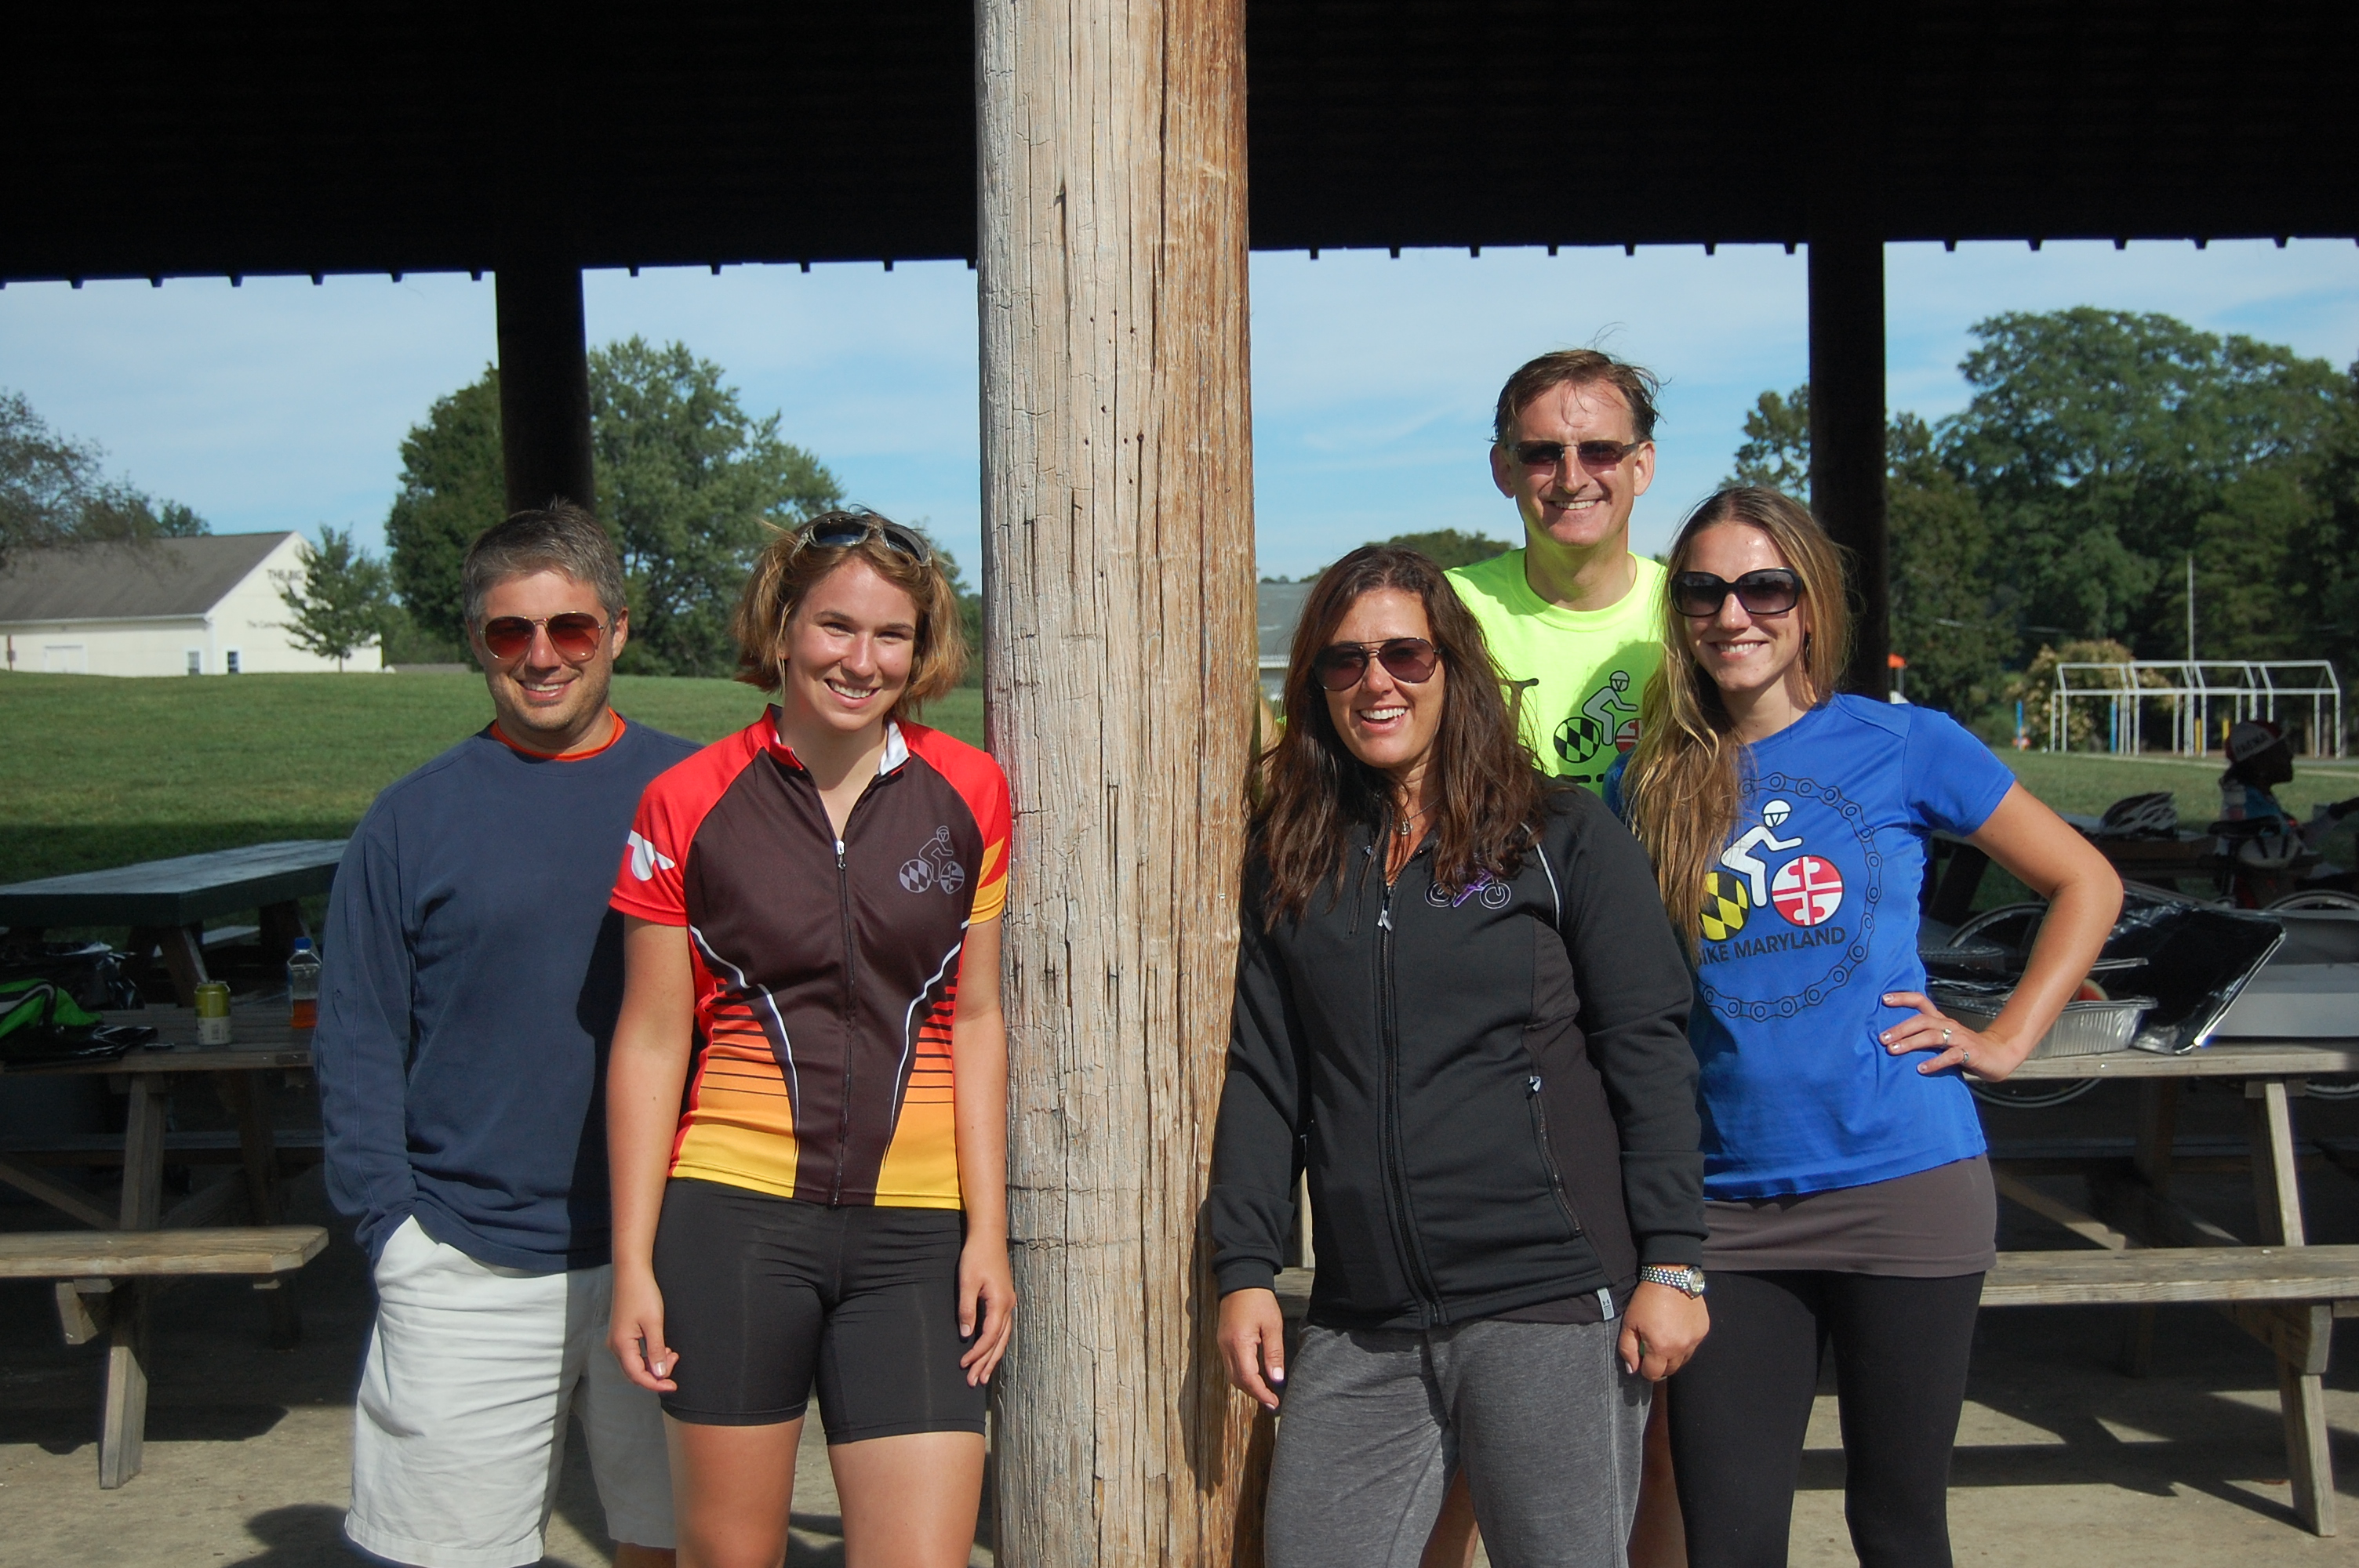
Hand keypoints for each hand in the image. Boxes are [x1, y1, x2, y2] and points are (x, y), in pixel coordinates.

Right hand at [608, 1267, 676, 1393]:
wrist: (631, 1272)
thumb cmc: (643, 1294)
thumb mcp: (654, 1323)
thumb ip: (656, 1351)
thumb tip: (660, 1374)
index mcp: (621, 1345)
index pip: (638, 1376)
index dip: (656, 1384)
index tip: (673, 1386)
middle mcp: (615, 1346)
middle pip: (635, 1373)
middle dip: (656, 1374)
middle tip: (675, 1361)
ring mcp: (617, 1340)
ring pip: (635, 1364)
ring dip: (654, 1364)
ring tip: (672, 1352)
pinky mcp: (622, 1334)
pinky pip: (635, 1354)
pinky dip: (649, 1355)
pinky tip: (663, 1347)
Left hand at [957, 1232, 1016, 1386]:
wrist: (989, 1236)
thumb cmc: (977, 1256)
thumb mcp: (967, 1281)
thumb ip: (967, 1309)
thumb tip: (966, 1335)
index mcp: (1000, 1303)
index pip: (990, 1336)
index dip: (977, 1352)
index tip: (964, 1365)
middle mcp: (1008, 1306)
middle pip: (999, 1342)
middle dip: (987, 1363)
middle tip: (975, 1382)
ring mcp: (1008, 1303)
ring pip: (1003, 1337)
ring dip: (992, 1357)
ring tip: (983, 1375)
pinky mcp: (1004, 1300)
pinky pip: (1002, 1329)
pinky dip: (995, 1344)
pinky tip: (989, 1352)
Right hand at [1217, 1288, 1287, 1409]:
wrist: (1241, 1280)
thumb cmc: (1259, 1300)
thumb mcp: (1272, 1326)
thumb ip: (1274, 1354)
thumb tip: (1277, 1379)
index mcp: (1239, 1343)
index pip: (1248, 1378)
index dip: (1261, 1393)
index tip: (1274, 1403)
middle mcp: (1226, 1347)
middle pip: (1237, 1381)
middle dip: (1254, 1393)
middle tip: (1271, 1401)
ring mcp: (1222, 1344)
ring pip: (1232, 1375)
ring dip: (1248, 1386)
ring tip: (1265, 1391)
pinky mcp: (1222, 1341)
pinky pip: (1230, 1365)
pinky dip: (1242, 1375)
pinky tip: (1255, 1376)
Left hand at [1618, 1281, 1707, 1380]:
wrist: (1670, 1276)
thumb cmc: (1647, 1299)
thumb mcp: (1629, 1323)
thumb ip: (1628, 1349)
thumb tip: (1632, 1369)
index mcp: (1661, 1348)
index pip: (1653, 1374)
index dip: (1644, 1370)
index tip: (1641, 1360)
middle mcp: (1681, 1348)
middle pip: (1670, 1370)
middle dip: (1659, 1365)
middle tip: (1652, 1351)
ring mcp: (1695, 1340)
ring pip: (1684, 1359)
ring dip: (1674, 1356)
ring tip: (1665, 1340)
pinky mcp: (1703, 1330)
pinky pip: (1693, 1345)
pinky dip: (1685, 1343)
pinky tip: (1677, 1329)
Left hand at [1879, 991, 2025, 1081]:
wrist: (1998, 1055)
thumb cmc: (1965, 1048)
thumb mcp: (1943, 1039)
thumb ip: (1923, 1038)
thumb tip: (1893, 1042)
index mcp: (1941, 1020)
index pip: (1921, 1002)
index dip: (1904, 998)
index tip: (1884, 998)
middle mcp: (1948, 1026)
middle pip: (1922, 1020)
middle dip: (1900, 1028)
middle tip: (1882, 1038)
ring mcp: (1959, 1038)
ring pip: (1932, 1036)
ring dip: (1911, 1042)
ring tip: (1893, 1050)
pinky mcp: (1969, 1053)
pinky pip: (1950, 1056)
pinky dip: (1935, 1062)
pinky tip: (1921, 1069)